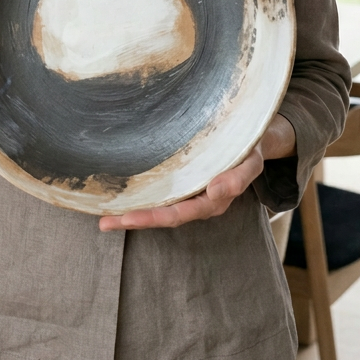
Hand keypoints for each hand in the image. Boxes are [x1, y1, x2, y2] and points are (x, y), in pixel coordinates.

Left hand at [98, 114, 295, 231]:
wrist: (256, 136)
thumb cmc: (250, 148)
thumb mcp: (250, 161)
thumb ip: (237, 178)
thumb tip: (215, 191)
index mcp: (212, 200)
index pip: (177, 214)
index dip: (152, 217)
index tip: (127, 218)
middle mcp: (197, 199)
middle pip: (162, 215)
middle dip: (133, 220)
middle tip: (103, 223)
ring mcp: (189, 190)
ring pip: (158, 206)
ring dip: (132, 211)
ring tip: (103, 216)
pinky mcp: (183, 178)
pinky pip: (160, 191)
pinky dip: (141, 195)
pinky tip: (121, 193)